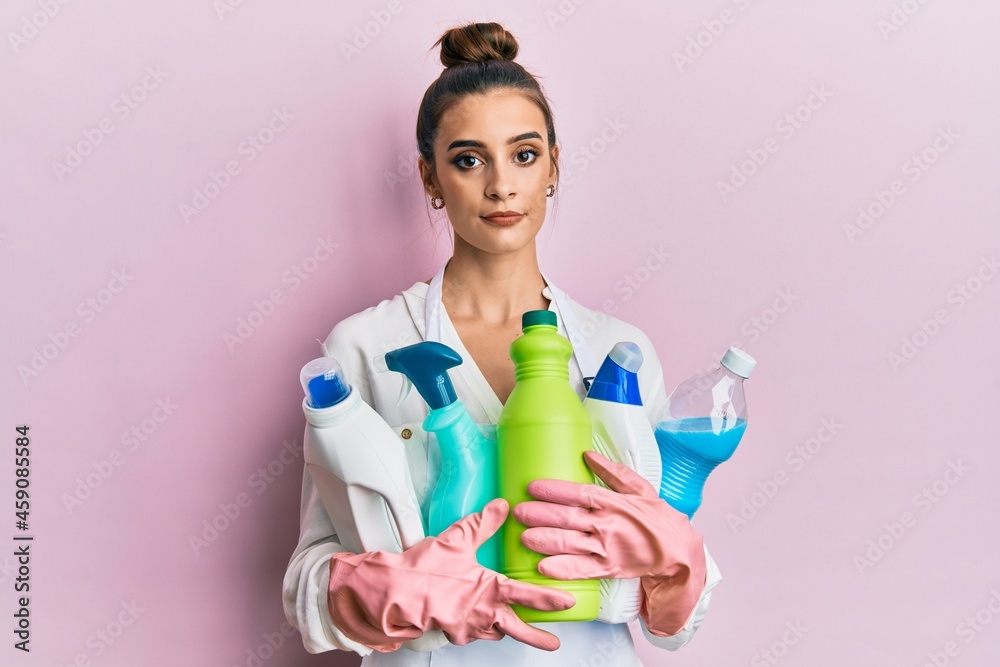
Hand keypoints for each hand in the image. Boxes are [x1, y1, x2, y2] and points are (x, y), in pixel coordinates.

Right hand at [327, 497, 576, 652]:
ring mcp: (468, 627)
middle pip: (518, 628)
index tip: (568, 600)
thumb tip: (502, 506)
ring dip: (502, 628)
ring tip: (508, 624)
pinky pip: (470, 633)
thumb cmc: (425, 571)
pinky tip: (473, 619)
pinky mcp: (452, 633)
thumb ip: (483, 523)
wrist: (396, 594)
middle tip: (553, 643)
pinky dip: (475, 627)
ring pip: (493, 631)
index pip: (528, 595)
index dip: (551, 598)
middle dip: (538, 637)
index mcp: (490, 589)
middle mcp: (484, 612)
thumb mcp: (457, 540)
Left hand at [514, 450, 704, 580]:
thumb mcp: (639, 488)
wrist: (677, 550)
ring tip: (523, 536)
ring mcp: (607, 548)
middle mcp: (607, 524)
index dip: (554, 490)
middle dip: (539, 515)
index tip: (532, 487)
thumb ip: (612, 472)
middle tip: (519, 511)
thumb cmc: (656, 516)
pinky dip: (563, 569)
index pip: (578, 494)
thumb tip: (587, 454)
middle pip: (567, 518)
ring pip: (570, 544)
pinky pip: (583, 569)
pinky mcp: (609, 568)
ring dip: (544, 540)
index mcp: (613, 502)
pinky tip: (544, 567)